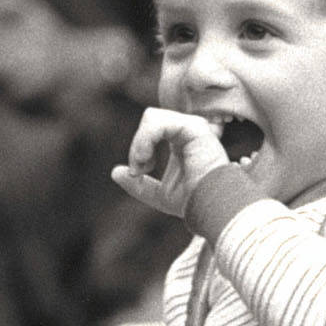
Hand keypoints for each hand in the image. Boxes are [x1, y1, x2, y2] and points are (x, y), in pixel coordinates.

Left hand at [111, 107, 231, 217]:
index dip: (139, 147)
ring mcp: (194, 127)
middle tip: (138, 171)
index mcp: (181, 143)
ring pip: (152, 117)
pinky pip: (158, 121)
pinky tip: (145, 159)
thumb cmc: (193, 203)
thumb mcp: (158, 195)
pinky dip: (145, 139)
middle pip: (150, 121)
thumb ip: (138, 185)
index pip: (152, 129)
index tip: (138, 173)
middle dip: (137, 146)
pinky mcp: (195, 127)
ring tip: (141, 164)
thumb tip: (115, 172)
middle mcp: (189, 132)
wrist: (210, 208)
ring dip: (139, 143)